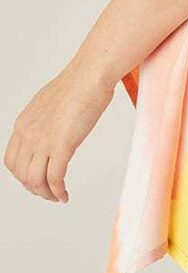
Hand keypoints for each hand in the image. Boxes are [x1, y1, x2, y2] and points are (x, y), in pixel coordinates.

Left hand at [4, 57, 114, 202]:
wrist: (90, 75)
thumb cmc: (79, 83)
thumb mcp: (50, 102)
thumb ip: (45, 119)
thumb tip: (53, 128)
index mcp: (23, 123)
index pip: (12, 159)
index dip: (22, 174)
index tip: (34, 179)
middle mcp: (28, 134)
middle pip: (21, 173)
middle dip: (34, 188)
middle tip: (47, 192)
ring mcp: (43, 141)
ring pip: (35, 180)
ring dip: (45, 193)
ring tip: (56, 197)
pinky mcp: (62, 146)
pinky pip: (55, 178)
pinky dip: (58, 192)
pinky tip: (64, 195)